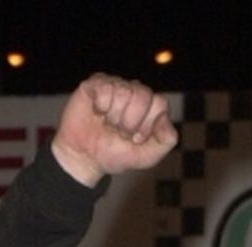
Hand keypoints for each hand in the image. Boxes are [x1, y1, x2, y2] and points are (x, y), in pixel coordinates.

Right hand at [52, 73, 177, 186]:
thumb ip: (166, 140)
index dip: (147, 124)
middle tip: (119, 132)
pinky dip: (100, 106)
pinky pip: (104, 88)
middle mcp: (135, 91)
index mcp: (150, 107)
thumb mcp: (147, 157)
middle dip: (130, 122)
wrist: (85, 158)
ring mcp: (116, 85)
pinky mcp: (96, 83)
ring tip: (108, 124)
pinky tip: (97, 113)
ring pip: (123, 91)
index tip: (135, 138)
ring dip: (113, 116)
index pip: (159, 103)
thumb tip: (165, 117)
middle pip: (143, 94)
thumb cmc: (116, 155)